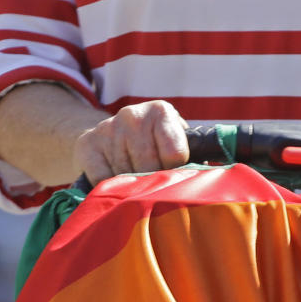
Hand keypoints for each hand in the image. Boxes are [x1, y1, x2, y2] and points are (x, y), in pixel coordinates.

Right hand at [74, 99, 189, 184]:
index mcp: (161, 112)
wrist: (109, 138)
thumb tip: (212, 178)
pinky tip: (115, 182)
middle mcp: (133, 114)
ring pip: (126, 177)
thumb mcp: (176, 145)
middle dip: (153, 184)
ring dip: (131, 188)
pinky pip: (104, 181)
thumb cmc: (153, 148)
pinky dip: (111, 190)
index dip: (175, 173)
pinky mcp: (88, 144)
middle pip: (150, 168)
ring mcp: (108, 127)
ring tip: (134, 182)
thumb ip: (195, 157)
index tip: (173, 175)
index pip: (175, 154)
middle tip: (152, 185)